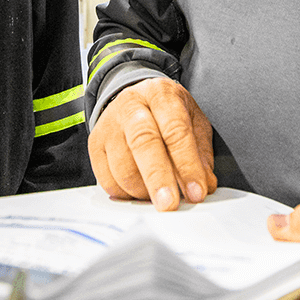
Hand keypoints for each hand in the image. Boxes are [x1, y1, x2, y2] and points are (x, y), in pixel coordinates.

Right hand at [88, 78, 216, 210]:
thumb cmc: (167, 114)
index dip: (187, 164)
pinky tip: (141, 192)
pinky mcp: (95, 145)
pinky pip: (108, 180)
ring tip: (160, 196)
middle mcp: (131, 105)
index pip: (175, 130)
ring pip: (123, 167)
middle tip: (170, 205)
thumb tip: (204, 185)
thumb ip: (201, 153)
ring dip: (144, 191)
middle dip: (158, 179)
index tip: (196, 192)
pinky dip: (127, 194)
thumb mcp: (193, 122)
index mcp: (160, 95)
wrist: (133, 99)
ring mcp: (109, 125)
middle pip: (143, 143)